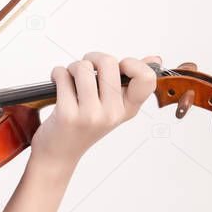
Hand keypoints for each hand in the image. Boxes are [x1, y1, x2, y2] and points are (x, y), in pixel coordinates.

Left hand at [29, 52, 158, 167]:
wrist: (60, 153)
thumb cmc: (85, 125)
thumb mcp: (113, 108)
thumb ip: (131, 83)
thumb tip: (154, 59)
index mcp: (129, 109)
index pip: (147, 78)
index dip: (133, 63)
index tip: (119, 66)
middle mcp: (112, 113)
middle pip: (108, 62)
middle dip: (92, 58)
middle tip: (85, 68)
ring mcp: (90, 115)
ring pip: (82, 67)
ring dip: (73, 66)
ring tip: (70, 77)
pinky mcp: (67, 114)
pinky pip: (62, 75)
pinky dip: (57, 73)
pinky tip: (57, 82)